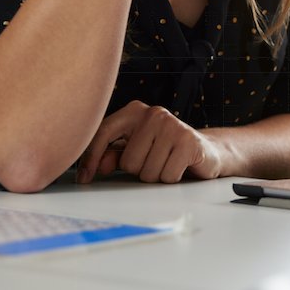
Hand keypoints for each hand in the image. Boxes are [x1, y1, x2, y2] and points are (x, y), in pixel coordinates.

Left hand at [77, 100, 221, 183]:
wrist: (205, 150)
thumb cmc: (164, 150)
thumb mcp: (135, 150)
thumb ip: (113, 155)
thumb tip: (98, 165)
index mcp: (135, 111)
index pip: (104, 132)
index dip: (91, 157)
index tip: (84, 178)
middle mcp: (153, 114)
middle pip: (128, 162)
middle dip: (139, 170)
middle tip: (154, 161)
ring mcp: (173, 126)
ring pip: (147, 172)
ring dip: (156, 176)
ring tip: (166, 163)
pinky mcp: (189, 142)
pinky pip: (167, 176)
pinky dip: (171, 178)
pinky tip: (179, 167)